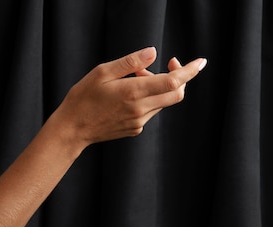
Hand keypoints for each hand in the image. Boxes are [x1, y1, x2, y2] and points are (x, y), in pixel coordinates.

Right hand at [51, 47, 206, 145]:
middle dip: (180, 77)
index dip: (189, 71)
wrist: (72, 129)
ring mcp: (139, 122)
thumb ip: (130, 62)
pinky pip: (151, 111)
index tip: (200, 62)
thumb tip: (153, 52)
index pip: (172, 81)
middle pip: (176, 94)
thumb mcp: (102, 72)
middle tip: (168, 62)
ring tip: (135, 77)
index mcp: (133, 93)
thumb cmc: (83, 98)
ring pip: (163, 102)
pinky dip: (149, 98)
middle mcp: (140, 110)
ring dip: (159, 86)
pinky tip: (129, 94)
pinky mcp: (135, 129)